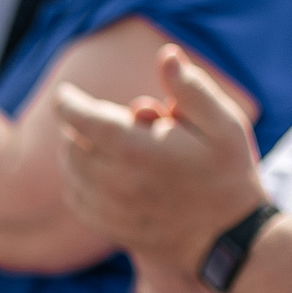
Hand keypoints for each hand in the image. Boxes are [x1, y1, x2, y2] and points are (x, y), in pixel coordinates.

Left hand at [58, 46, 267, 282]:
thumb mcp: (223, 124)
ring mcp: (106, 208)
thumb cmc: (227, 173)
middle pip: (73, 143)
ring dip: (78, 150)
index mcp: (137, 151)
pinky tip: (103, 170)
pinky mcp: (104, 226)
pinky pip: (74, 195)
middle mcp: (114, 181)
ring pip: (71, 170)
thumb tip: (166, 55)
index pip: (83, 119)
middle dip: (82, 125)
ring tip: (108, 142)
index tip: (66, 93)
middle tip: (109, 120)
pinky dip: (79, 177)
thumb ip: (190, 89)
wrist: (226, 237)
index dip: (69, 103)